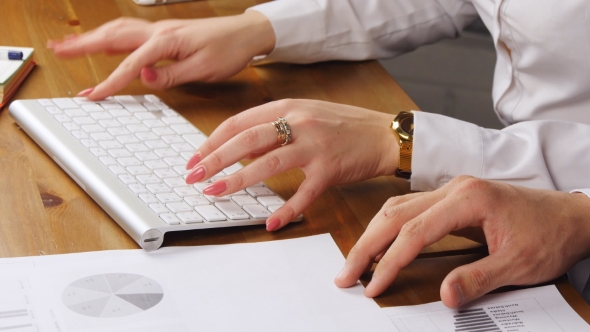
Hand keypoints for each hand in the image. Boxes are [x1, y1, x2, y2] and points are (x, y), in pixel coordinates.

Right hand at [47, 11, 274, 99]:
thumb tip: (143, 78)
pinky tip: (105, 44)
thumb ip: (171, 75)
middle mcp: (159, 31)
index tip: (93, 95)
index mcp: (166, 41)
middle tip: (58, 50)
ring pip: (119, 31)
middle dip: (83, 45)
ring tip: (70, 45)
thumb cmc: (229, 49)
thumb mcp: (203, 69)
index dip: (110, 82)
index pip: (130, 64)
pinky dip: (112, 38)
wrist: (246, 33)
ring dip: (93, 38)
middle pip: (113, 36)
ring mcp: (161, 30)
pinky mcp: (166, 34)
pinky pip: (131, 34)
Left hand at [184, 99, 398, 230]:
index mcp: (287, 107)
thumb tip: (239, 147)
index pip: (239, 122)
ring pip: (268, 163)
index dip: (212, 141)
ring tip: (215, 193)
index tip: (195, 158)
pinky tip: (270, 223)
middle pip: (246, 140)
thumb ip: (273, 126)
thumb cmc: (342, 125)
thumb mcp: (305, 114)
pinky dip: (286, 210)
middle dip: (214, 159)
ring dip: (237, 180)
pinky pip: (303, 194)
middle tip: (193, 176)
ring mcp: (314, 146)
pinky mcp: (330, 169)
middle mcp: (298, 123)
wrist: (382, 134)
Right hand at [335, 176, 589, 307]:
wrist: (570, 216)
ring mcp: (451, 190)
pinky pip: (409, 209)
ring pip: (397, 208)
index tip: (373, 286)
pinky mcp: (451, 198)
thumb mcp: (519, 264)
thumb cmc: (549, 235)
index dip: (390, 262)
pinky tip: (381, 246)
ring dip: (373, 235)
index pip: (415, 231)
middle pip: (395, 214)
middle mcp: (453, 189)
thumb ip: (479, 279)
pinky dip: (389, 228)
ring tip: (356, 263)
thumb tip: (444, 297)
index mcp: (468, 199)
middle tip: (346, 274)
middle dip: (367, 246)